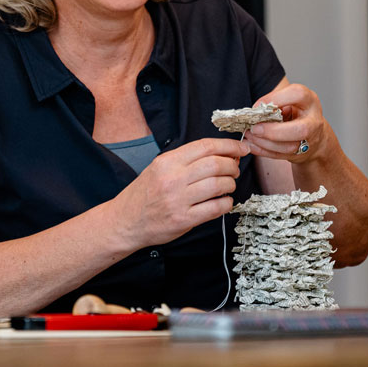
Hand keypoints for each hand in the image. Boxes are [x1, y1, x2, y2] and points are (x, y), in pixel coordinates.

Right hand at [110, 137, 249, 249]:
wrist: (125, 221)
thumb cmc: (145, 193)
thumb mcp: (159, 167)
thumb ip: (186, 160)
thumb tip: (222, 153)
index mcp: (167, 161)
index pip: (206, 146)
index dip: (229, 145)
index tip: (242, 148)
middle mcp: (172, 179)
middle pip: (216, 164)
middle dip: (232, 166)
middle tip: (234, 169)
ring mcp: (178, 200)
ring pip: (219, 185)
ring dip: (230, 184)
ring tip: (228, 186)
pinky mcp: (183, 220)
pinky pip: (215, 208)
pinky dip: (226, 203)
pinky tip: (224, 202)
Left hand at [245, 83, 330, 164]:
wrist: (314, 134)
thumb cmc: (297, 113)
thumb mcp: (290, 101)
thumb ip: (276, 103)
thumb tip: (256, 110)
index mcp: (310, 101)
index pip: (298, 95)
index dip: (275, 99)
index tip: (257, 106)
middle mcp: (314, 121)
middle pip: (300, 129)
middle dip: (273, 131)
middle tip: (254, 128)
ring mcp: (309, 140)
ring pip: (289, 147)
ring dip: (265, 143)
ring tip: (250, 135)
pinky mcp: (300, 154)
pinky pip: (281, 155)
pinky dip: (263, 151)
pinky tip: (251, 145)